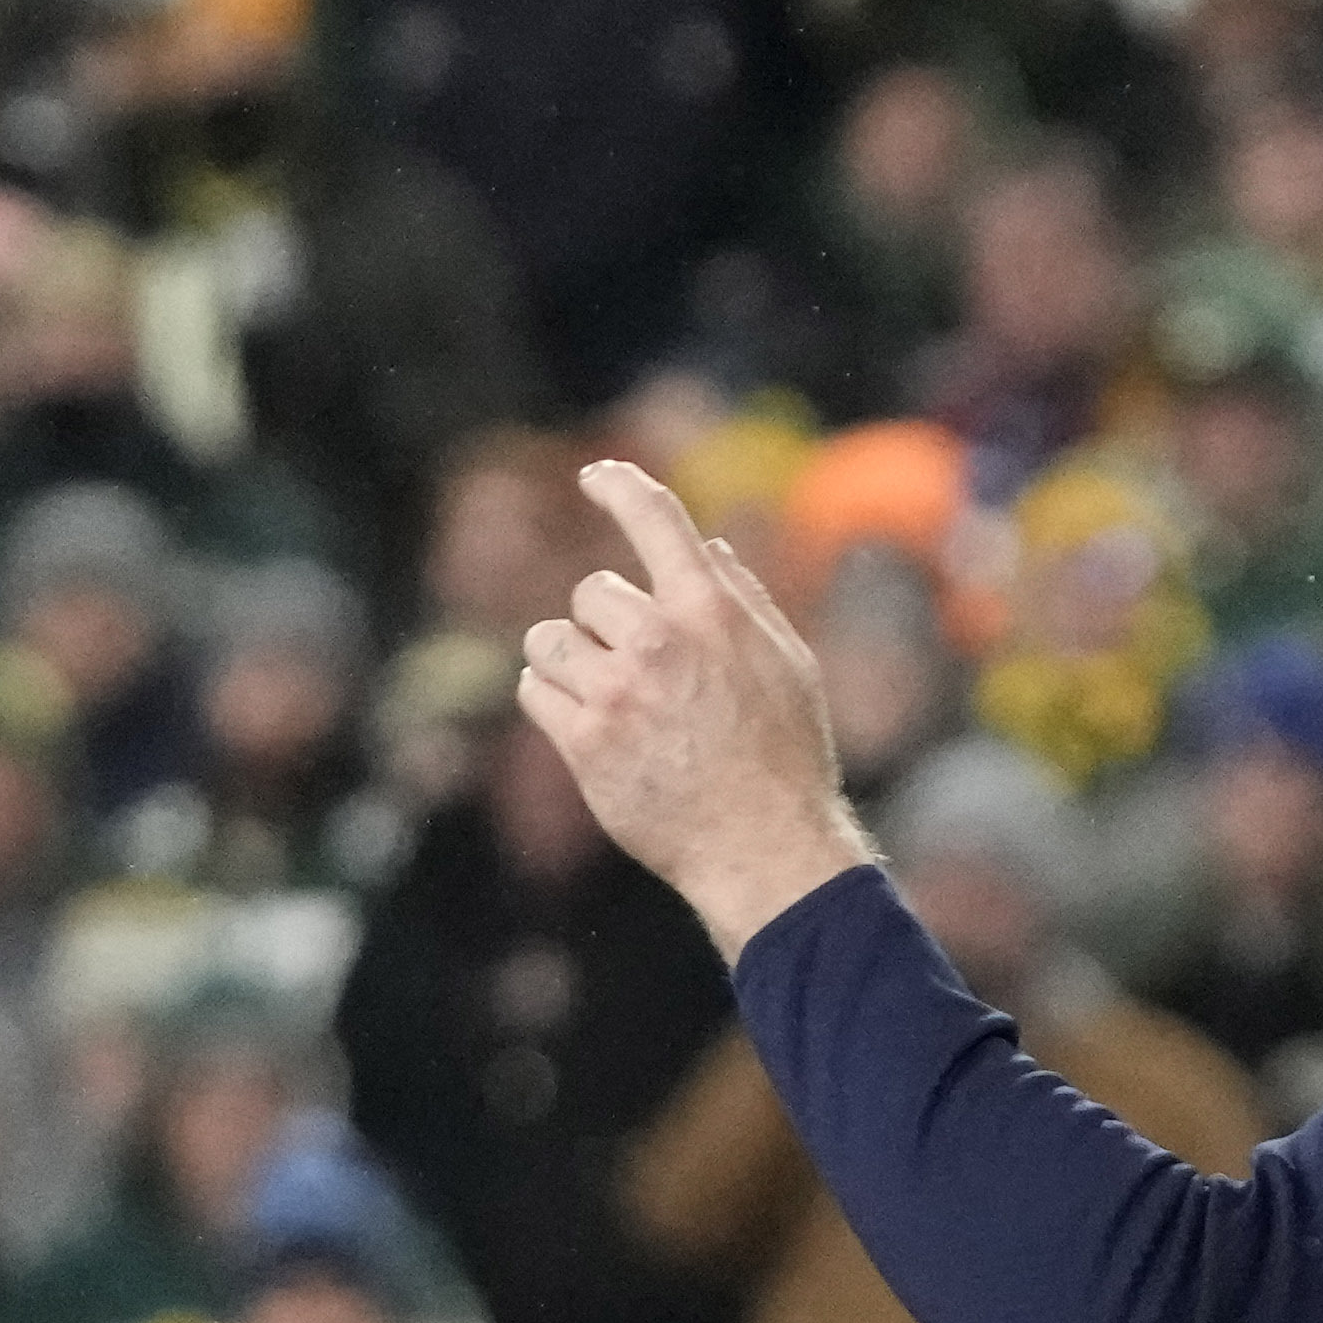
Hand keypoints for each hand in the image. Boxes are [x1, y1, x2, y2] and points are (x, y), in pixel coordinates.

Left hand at [518, 460, 866, 958]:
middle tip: (638, 671)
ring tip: (608, 699)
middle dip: (605, 625)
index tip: (595, 476)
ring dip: (570, 661)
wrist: (763, 846)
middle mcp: (660, 640)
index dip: (619, 486)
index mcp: (712, 610)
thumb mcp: (787, 662)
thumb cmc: (785, 755)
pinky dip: (552, 701)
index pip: (655, 519)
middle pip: (590, 592)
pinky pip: (535, 690)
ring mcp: (618, 692)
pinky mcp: (585, 742)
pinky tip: (589, 727)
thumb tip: (705, 547)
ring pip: (550, 639)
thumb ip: (742, 599)